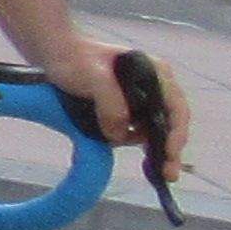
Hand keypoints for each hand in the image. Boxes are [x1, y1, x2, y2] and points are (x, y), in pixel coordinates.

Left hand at [53, 37, 192, 185]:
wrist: (53, 54)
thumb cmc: (75, 60)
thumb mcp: (95, 78)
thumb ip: (111, 105)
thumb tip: (120, 135)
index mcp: (156, 74)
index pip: (176, 108)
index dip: (176, 133)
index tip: (170, 153)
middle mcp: (153, 87)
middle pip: (169, 122)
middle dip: (169, 149)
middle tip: (168, 175)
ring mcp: (138, 99)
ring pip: (153, 129)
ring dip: (154, 149)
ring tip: (156, 173)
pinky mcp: (122, 109)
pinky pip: (135, 130)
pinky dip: (135, 143)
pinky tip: (140, 160)